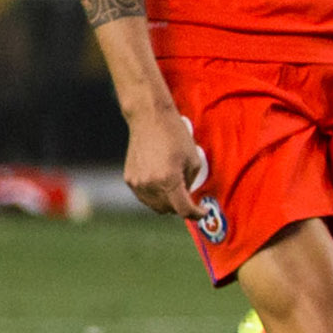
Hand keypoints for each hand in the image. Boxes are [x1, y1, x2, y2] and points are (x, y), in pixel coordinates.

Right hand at [122, 101, 206, 219]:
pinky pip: (144, 197)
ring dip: (167, 204)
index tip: (202, 212)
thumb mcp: (193, 160)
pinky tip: (162, 184)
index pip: (183, 210)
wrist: (149, 119)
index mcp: (169, 180)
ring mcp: (137, 183)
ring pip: (155, 206)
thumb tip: (186, 196)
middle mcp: (151, 185)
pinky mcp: (129, 179)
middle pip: (169, 210)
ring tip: (176, 190)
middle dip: (181, 208)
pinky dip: (155, 196)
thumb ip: (190, 183)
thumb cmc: (175, 136)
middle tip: (190, 199)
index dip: (196, 214)